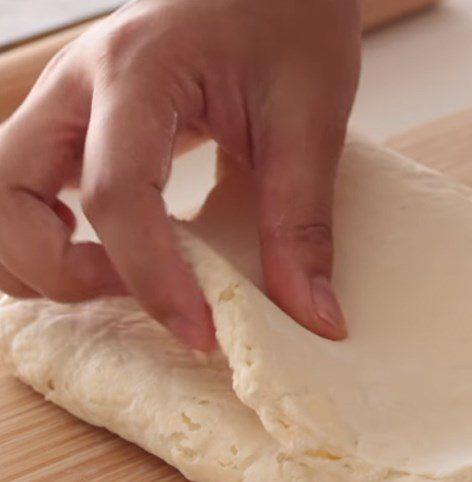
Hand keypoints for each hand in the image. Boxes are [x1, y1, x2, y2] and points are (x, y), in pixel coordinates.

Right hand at [0, 0, 360, 349]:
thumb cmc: (291, 17)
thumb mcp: (310, 121)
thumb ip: (303, 224)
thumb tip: (314, 317)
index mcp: (139, 72)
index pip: (118, 195)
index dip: (153, 280)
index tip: (202, 333)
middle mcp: (79, 85)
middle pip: (3, 196)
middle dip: (59, 271)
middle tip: (134, 293)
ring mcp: (67, 101)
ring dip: (38, 258)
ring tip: (120, 279)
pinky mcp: (76, 121)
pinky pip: (27, 190)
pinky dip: (48, 237)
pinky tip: (112, 253)